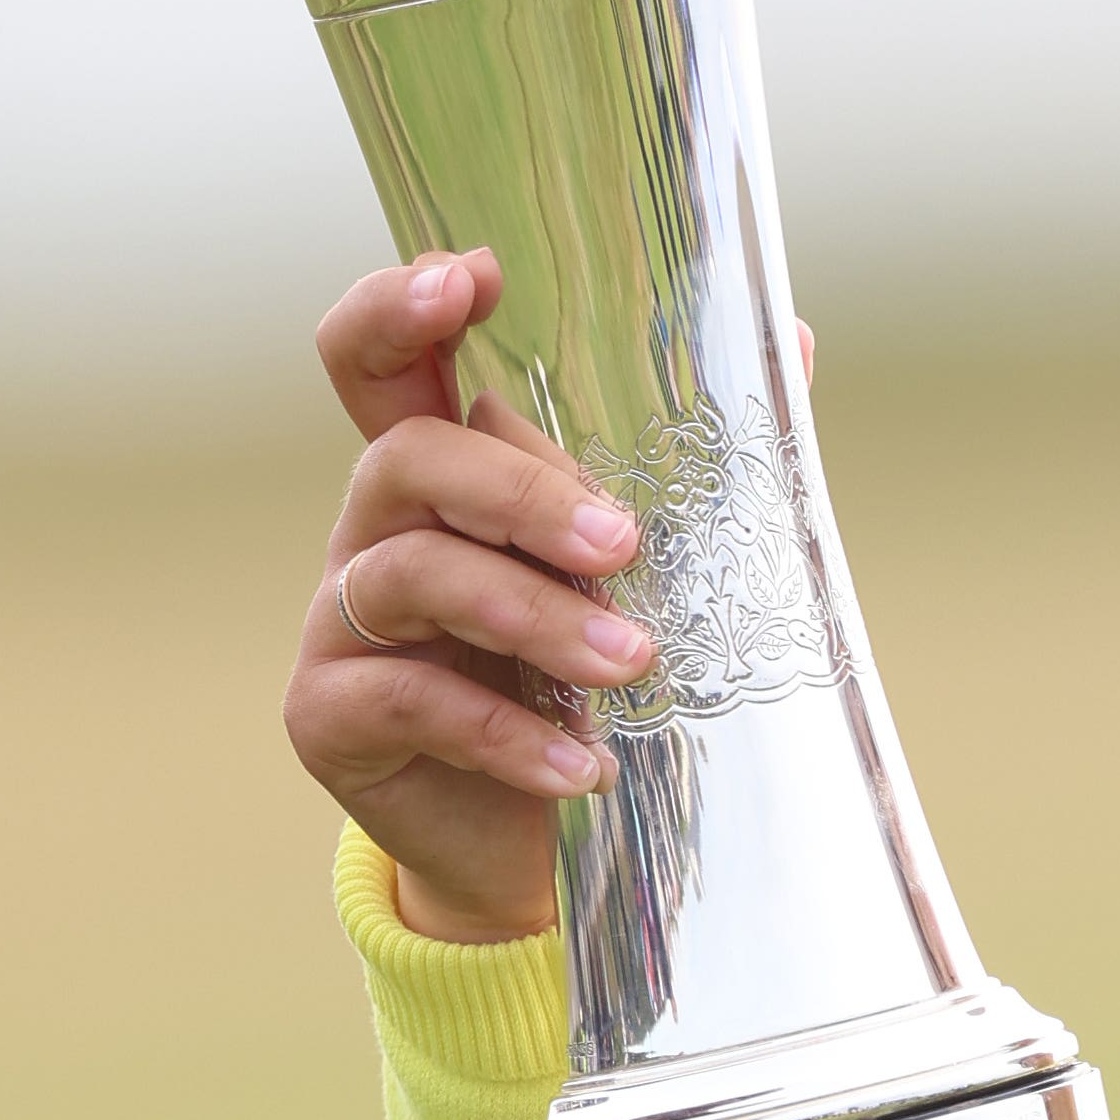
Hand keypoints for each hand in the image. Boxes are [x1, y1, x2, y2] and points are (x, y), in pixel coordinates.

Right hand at [283, 254, 819, 942]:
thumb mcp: (654, 574)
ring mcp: (343, 620)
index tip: (471, 278)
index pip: (387, 363)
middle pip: (410, 459)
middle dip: (520, 492)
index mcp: (449, 475)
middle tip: (622, 544)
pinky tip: (583, 765)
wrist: (548, 840)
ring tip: (630, 662)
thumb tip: (787, 337)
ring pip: (414, 577)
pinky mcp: (331, 715)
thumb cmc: (601, 683)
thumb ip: (704, 467)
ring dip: (532, 614)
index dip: (402, 309)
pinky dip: (506, 733)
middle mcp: (380, 530)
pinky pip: (407, 700)